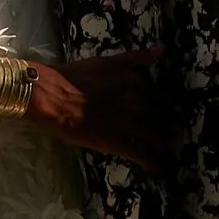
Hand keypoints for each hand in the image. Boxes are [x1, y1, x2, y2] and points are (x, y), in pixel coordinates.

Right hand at [26, 50, 161, 164]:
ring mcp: (124, 121)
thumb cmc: (74, 76)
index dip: (164, 107)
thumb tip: (161, 49)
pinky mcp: (112, 140)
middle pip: (159, 117)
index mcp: (133, 79)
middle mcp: (134, 99)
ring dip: (161, 145)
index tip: (166, 114)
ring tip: (166, 151)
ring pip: (152, 135)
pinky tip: (155, 168)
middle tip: (170, 135)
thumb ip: (135, 58)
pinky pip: (137, 152)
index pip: (158, 96)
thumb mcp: (107, 61)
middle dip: (166, 127)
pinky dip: (149, 161)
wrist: (49, 94)